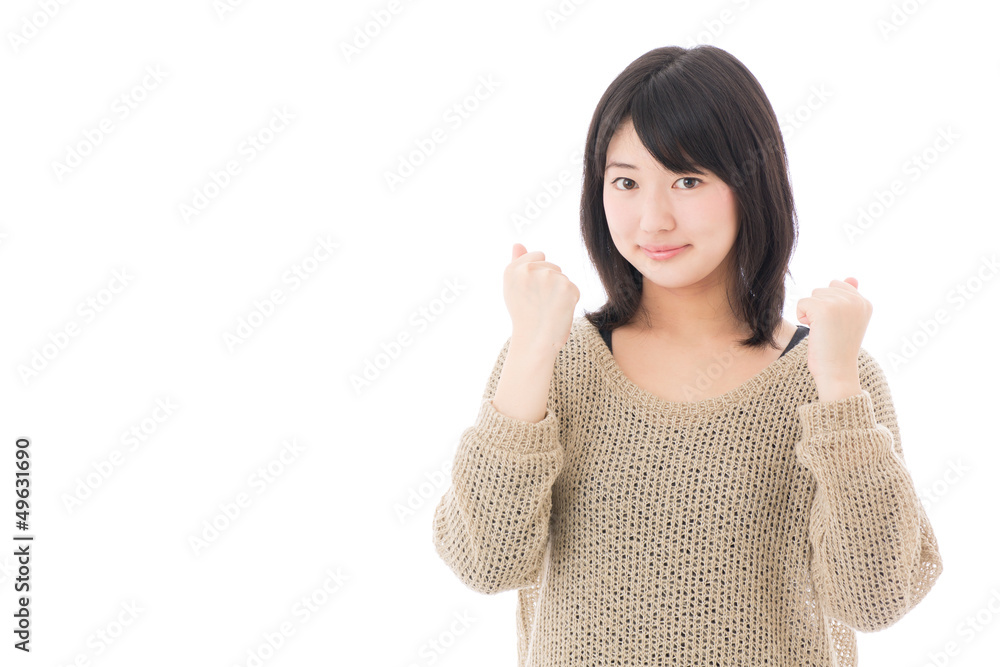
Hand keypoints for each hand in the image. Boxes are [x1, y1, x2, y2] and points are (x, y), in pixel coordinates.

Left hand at [795, 277, 872, 396]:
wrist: (836, 373)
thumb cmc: (838, 350)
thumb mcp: (848, 321)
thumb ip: (850, 298)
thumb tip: (851, 277)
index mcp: (865, 303)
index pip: (837, 286)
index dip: (829, 306)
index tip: (836, 326)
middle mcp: (856, 300)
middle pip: (822, 290)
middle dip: (819, 310)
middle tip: (829, 331)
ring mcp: (841, 303)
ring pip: (812, 296)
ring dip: (811, 313)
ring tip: (823, 332)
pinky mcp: (824, 309)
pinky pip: (801, 303)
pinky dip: (802, 317)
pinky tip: (814, 331)